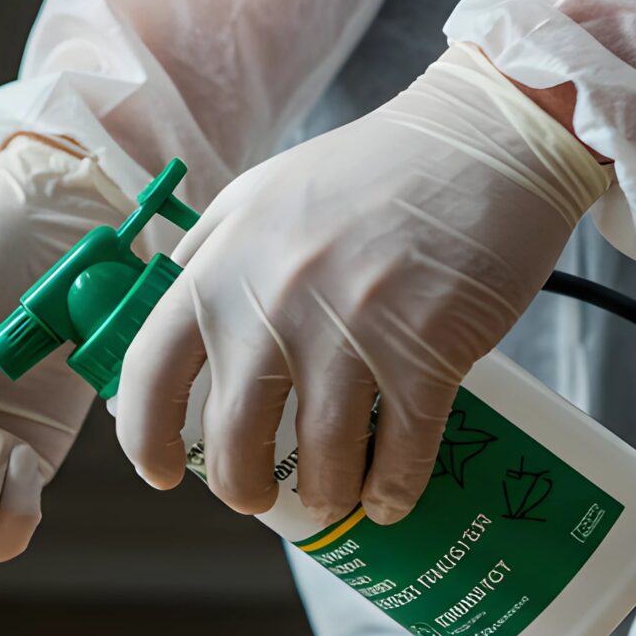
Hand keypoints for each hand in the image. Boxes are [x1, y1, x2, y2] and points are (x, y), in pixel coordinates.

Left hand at [115, 45, 610, 525]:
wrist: (489, 136)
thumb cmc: (379, 166)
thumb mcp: (264, 193)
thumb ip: (213, 254)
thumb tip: (173, 320)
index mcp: (222, 265)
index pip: (150, 372)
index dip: (146, 438)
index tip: (161, 471)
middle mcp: (272, 303)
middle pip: (233, 438)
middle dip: (242, 486)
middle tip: (256, 497)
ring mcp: (348, 330)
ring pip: (321, 459)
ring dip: (326, 496)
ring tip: (334, 499)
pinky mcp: (425, 352)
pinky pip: (400, 451)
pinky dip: (393, 488)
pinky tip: (390, 497)